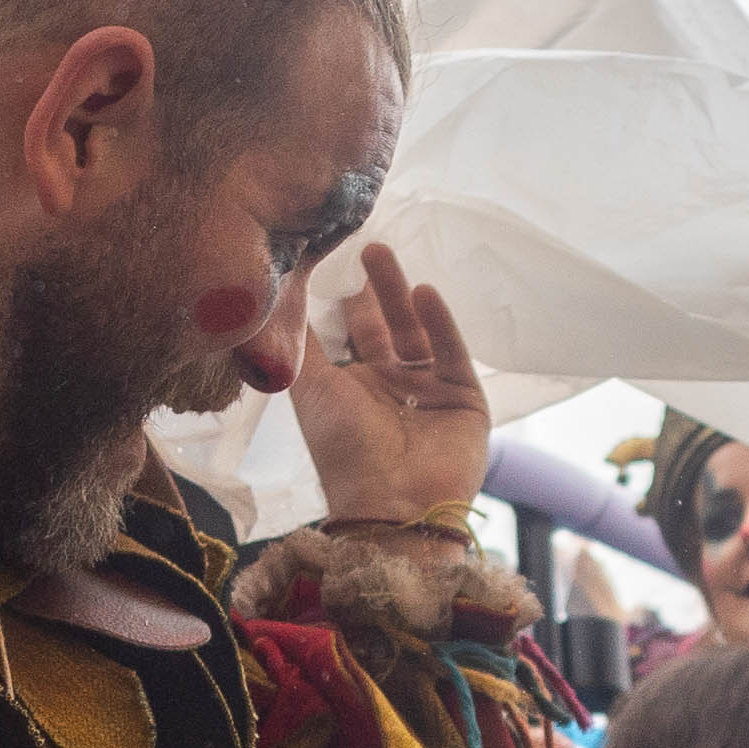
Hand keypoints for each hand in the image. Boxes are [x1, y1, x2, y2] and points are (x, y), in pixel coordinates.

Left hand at [290, 245, 487, 527]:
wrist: (394, 504)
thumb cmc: (344, 450)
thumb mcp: (311, 389)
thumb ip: (301, 342)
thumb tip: (284, 293)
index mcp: (352, 388)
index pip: (348, 333)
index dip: (340, 298)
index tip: (331, 255)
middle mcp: (390, 386)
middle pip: (382, 325)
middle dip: (370, 288)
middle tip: (362, 244)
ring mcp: (429, 390)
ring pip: (415, 331)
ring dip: (399, 293)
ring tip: (381, 253)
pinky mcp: (464, 396)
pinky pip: (450, 351)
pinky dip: (439, 322)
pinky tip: (424, 292)